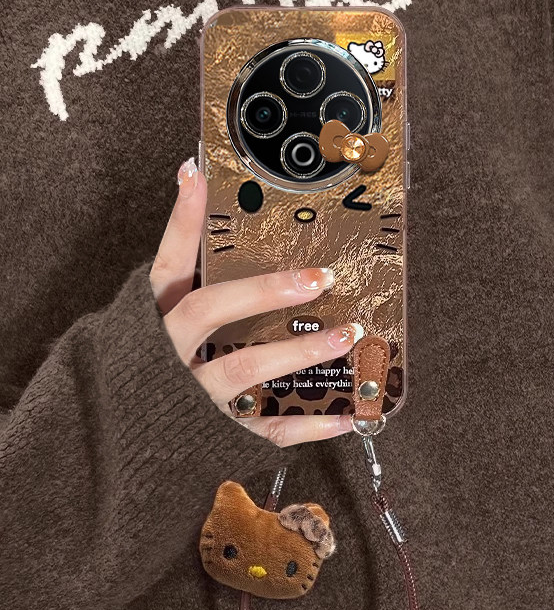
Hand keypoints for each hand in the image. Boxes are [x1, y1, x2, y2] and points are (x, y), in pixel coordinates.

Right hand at [149, 158, 358, 446]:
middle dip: (265, 291)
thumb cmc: (172, 361)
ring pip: (245, 368)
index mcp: (161, 318)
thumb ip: (191, 258)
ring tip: (347, 334)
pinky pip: (270, 430)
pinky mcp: (225, 430)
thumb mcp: (175, 311)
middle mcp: (174, 354)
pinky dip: (311, 426)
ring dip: (300, 351)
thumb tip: (196, 177)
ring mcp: (199, 394)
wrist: (150, 435)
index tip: (198, 173)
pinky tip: (348, 415)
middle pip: (210, 313)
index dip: (182, 222)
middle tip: (322, 276)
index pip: (167, 265)